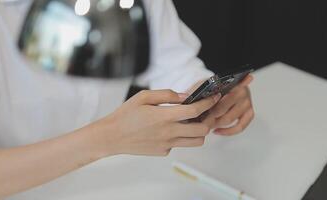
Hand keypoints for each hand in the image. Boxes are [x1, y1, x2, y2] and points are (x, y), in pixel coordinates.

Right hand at [94, 90, 220, 155]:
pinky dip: (180, 137)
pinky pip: (179, 144)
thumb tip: (185, 96)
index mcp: (165, 116)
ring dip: (198, 132)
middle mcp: (169, 132)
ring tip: (191, 122)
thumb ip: (166, 94)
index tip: (214, 98)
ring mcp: (167, 144)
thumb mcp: (143, 97)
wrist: (112, 136)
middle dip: (208, 120)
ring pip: (195, 142)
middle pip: (202, 130)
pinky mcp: (163, 151)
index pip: (196, 110)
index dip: (208, 103)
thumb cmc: (125, 115)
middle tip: (205, 113)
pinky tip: (168, 130)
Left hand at [203, 75, 254, 135]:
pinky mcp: (249, 113)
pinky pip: (240, 127)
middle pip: (224, 109)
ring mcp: (247, 103)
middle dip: (210, 116)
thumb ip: (200, 90)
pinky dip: (228, 131)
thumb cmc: (215, 87)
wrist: (226, 85)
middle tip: (200, 119)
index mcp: (232, 82)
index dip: (210, 105)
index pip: (222, 95)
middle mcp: (242, 92)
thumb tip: (188, 98)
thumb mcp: (206, 84)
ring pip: (230, 119)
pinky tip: (217, 131)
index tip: (201, 111)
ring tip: (206, 124)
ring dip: (217, 123)